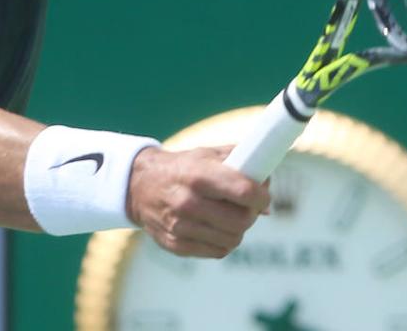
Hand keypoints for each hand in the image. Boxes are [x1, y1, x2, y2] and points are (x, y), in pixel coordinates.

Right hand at [126, 146, 269, 257]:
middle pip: (241, 221)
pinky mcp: (176, 245)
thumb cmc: (183, 167)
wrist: (139, 186)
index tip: (263, 196)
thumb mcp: (207, 154)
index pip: (243, 191)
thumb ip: (240, 162)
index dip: (261, 196)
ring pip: (232, 239)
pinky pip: (217, 251)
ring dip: (238, 230)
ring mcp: (180, 226)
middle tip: (248, 207)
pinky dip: (223, 241)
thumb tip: (267, 184)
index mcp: (198, 174)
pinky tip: (216, 228)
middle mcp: (188, 202)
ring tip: (230, 216)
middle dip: (251, 214)